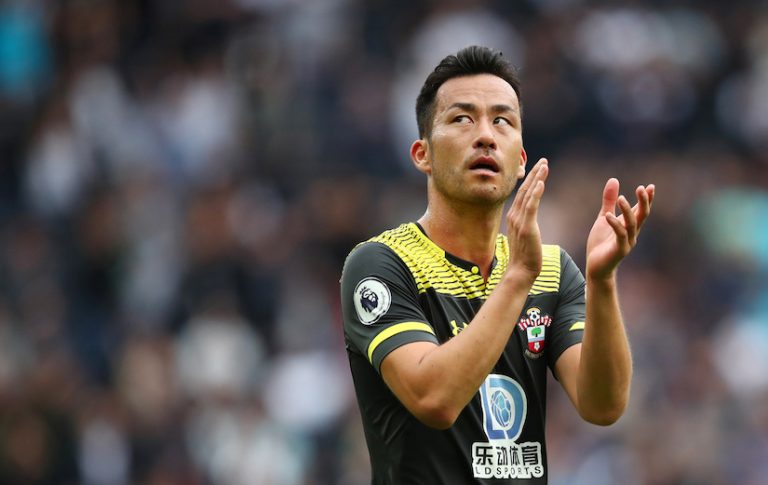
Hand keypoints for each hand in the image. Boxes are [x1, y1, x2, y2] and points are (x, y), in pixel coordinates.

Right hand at [505, 158, 548, 281]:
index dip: (530, 180)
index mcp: (514, 217)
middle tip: (543, 160)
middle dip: (534, 174)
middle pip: (525, 190)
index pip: (523, 194)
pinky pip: (531, 206)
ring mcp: (519, 221)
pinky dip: (536, 193)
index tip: (538, 168)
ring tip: (545, 165)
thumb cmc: (525, 257)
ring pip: (528, 194)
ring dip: (537, 178)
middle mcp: (514, 216)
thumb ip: (525, 224)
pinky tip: (541, 182)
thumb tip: (527, 220)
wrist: (520, 271)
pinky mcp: (527, 227)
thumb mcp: (524, 236)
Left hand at [586, 179, 654, 280]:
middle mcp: (632, 233)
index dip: (647, 199)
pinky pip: (620, 235)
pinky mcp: (619, 250)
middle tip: (641, 188)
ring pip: (632, 224)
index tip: (650, 186)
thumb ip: (609, 201)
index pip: (641, 210)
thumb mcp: (604, 218)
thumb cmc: (601, 243)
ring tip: (621, 198)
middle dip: (644, 202)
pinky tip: (608, 215)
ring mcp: (627, 242)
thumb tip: (614, 180)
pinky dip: (615, 224)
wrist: (596, 267)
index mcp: (630, 225)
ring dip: (628, 211)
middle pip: (642, 215)